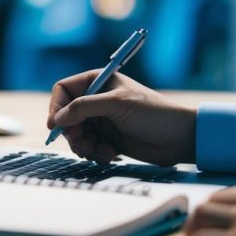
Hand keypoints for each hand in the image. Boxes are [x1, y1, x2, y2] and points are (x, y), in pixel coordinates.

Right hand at [47, 70, 196, 164]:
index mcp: (98, 81)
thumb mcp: (116, 105)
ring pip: (76, 134)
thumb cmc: (152, 113)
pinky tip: (110, 154)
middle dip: (72, 132)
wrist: (180, 138)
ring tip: (98, 151)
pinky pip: (89, 146)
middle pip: (67, 115)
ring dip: (83, 145)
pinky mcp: (108, 138)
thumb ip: (83, 108)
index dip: (56, 107)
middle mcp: (97, 99)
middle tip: (81, 143)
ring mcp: (102, 120)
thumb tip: (57, 119)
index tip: (55, 126)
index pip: (64, 90)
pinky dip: (95, 152)